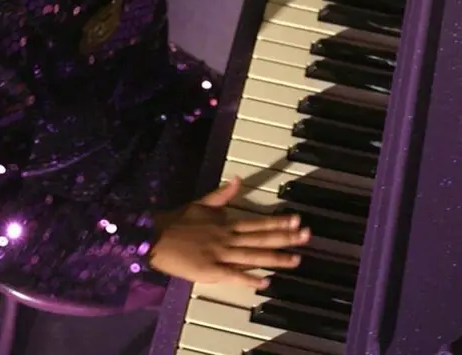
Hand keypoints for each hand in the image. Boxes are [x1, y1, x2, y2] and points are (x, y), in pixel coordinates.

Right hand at [149, 177, 310, 287]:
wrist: (155, 237)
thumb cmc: (177, 221)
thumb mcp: (202, 203)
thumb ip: (222, 194)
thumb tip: (238, 179)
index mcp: (226, 223)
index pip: (258, 223)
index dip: (278, 222)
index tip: (297, 220)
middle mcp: (227, 238)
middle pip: (261, 238)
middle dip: (286, 238)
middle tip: (307, 236)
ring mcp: (220, 254)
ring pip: (253, 256)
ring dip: (276, 258)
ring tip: (296, 260)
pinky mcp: (210, 270)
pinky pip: (233, 275)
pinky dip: (249, 279)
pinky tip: (265, 282)